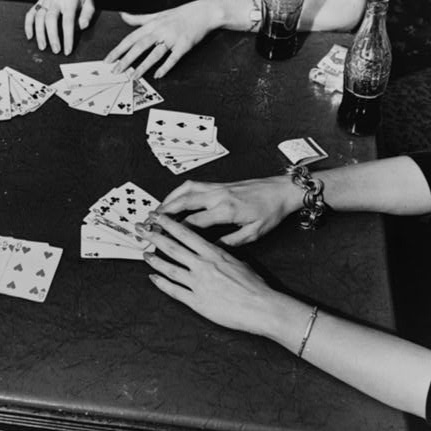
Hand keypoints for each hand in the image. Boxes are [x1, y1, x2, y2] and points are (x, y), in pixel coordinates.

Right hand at [24, 0, 95, 55]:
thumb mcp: (90, 4)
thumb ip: (87, 15)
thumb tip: (82, 26)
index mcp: (70, 0)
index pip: (67, 21)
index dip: (67, 37)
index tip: (67, 50)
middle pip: (50, 19)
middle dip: (52, 36)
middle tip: (55, 50)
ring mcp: (46, 0)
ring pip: (39, 17)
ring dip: (39, 33)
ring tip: (42, 47)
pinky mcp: (40, 2)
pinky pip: (31, 13)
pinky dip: (28, 25)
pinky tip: (30, 36)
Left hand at [103, 0, 223, 78]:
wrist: (204, 12)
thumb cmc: (180, 14)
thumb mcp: (158, 14)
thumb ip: (139, 18)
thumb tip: (123, 15)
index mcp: (152, 24)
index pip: (131, 38)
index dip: (119, 49)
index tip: (108, 60)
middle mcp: (160, 30)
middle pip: (139, 46)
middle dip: (126, 59)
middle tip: (116, 71)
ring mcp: (172, 38)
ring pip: (155, 53)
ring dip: (143, 66)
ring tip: (133, 77)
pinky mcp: (184, 45)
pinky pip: (173, 57)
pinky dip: (166, 66)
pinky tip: (158, 75)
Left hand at [139, 213, 284, 336]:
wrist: (262, 307)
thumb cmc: (255, 285)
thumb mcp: (238, 262)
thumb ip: (223, 255)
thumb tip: (216, 250)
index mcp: (213, 253)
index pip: (186, 233)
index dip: (168, 224)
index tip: (157, 216)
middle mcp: (202, 265)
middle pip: (172, 247)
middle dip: (153, 236)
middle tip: (139, 229)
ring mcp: (198, 284)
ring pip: (169, 268)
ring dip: (154, 260)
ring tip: (144, 253)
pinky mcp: (197, 302)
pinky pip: (174, 291)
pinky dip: (161, 284)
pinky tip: (153, 278)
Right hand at [158, 176, 303, 245]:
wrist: (281, 190)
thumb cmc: (270, 212)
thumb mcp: (254, 233)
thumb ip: (231, 241)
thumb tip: (212, 247)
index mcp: (226, 210)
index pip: (194, 221)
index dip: (176, 231)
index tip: (163, 238)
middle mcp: (218, 196)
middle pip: (183, 202)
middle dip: (164, 212)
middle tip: (149, 222)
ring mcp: (217, 188)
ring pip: (185, 190)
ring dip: (168, 199)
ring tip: (156, 210)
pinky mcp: (219, 184)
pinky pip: (193, 186)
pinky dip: (179, 191)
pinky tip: (174, 198)